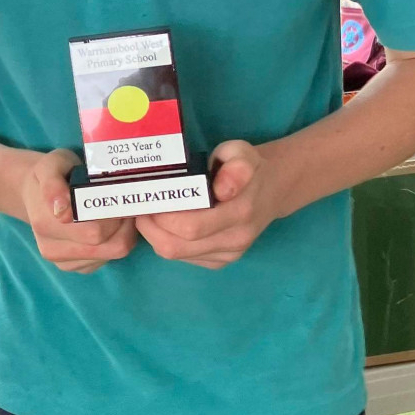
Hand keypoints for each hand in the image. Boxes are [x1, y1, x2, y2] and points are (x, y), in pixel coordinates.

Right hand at [21, 147, 136, 273]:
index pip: (95, 231)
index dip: (115, 214)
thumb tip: (61, 211)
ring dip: (123, 232)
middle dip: (123, 223)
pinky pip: (108, 260)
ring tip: (118, 211)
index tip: (120, 195)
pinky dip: (115, 241)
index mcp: (45, 223)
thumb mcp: (52, 164)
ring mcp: (63, 262)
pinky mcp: (75, 268)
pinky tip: (110, 225)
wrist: (36, 191)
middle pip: (108, 246)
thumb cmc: (51, 173)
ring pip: (112, 254)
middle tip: (124, 202)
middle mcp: (51, 249)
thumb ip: (53, 185)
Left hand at [134, 139, 285, 268]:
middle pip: (175, 246)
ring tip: (150, 213)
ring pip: (175, 254)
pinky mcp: (221, 262)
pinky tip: (166, 224)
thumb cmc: (247, 166)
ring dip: (155, 235)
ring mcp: (229, 254)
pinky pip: (183, 257)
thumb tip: (223, 189)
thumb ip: (235, 166)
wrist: (271, 189)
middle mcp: (236, 239)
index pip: (190, 227)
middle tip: (143, 205)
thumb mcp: (241, 153)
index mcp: (240, 211)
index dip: (161, 216)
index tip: (149, 197)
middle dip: (150, 227)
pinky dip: (167, 241)